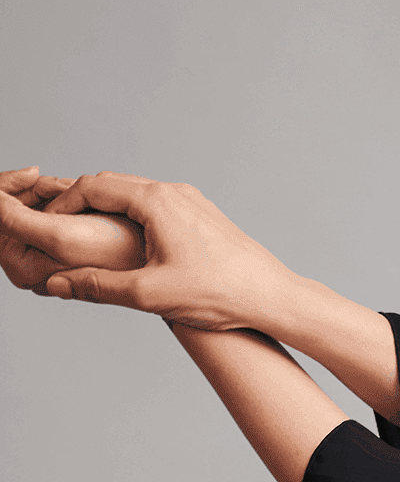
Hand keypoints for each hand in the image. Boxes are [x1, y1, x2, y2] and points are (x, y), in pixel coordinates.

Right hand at [0, 169, 296, 329]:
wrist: (273, 297)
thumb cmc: (219, 294)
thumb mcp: (149, 295)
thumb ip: (97, 286)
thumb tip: (56, 285)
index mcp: (156, 201)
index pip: (92, 187)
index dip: (62, 205)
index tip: (45, 226)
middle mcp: (173, 191)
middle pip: (111, 185)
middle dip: (80, 205)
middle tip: (58, 230)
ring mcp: (191, 201)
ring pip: (134, 194)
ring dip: (107, 211)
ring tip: (88, 240)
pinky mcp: (203, 215)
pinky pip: (156, 206)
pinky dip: (132, 218)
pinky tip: (128, 246)